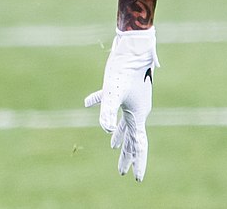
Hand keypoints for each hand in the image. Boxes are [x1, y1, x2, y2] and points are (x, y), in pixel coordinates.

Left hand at [84, 27, 158, 181]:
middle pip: (132, 138)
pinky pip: (111, 101)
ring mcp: (131, 99)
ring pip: (124, 122)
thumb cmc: (124, 69)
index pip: (139, 145)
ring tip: (112, 146)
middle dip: (127, 155)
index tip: (137, 179)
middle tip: (122, 172)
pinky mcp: (122, 88)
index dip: (138, 163)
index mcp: (137, 115)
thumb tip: (105, 130)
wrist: (134, 47)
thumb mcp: (113, 91)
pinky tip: (87, 102)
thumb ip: (108, 111)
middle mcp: (137, 110)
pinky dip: (100, 104)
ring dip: (119, 135)